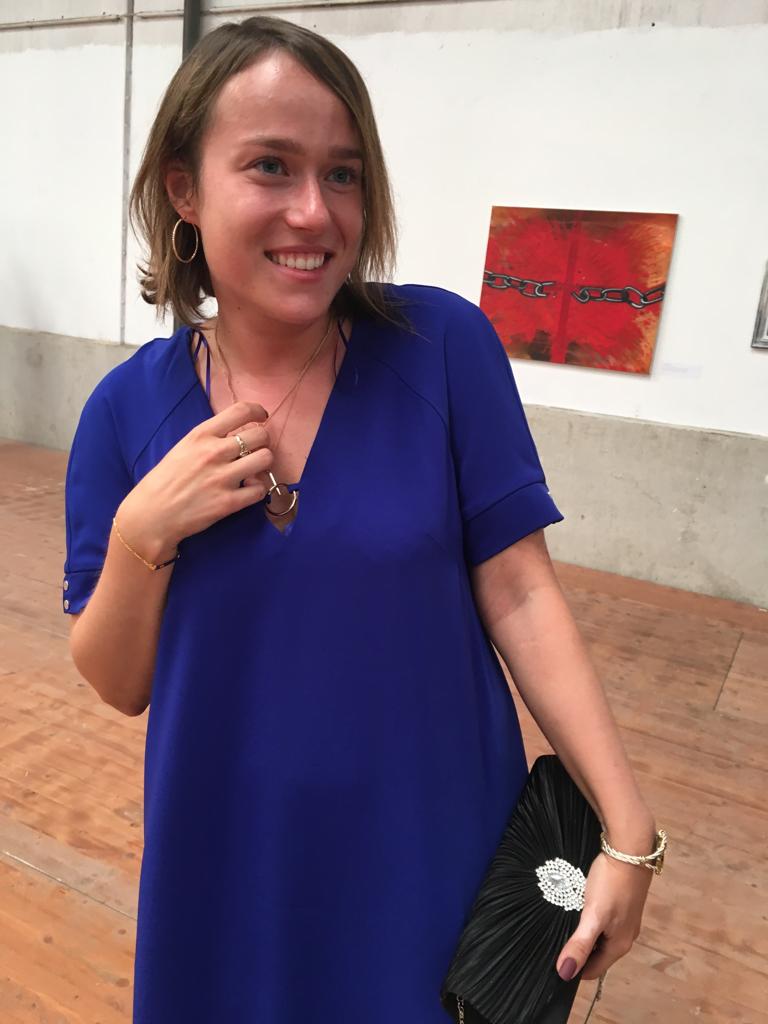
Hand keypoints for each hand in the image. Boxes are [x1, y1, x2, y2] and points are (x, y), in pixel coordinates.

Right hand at [116, 401, 273, 559]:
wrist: (151, 515)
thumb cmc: (166, 480)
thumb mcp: (184, 447)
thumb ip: (210, 438)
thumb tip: (238, 432)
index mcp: (201, 435)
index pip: (241, 411)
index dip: (258, 412)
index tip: (262, 418)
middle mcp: (213, 452)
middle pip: (260, 435)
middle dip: (263, 442)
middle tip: (256, 450)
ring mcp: (222, 477)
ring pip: (266, 459)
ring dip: (264, 464)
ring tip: (253, 470)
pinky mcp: (228, 502)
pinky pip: (260, 490)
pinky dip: (257, 490)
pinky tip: (247, 490)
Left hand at [555, 847, 653, 982]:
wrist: (630, 851)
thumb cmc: (611, 884)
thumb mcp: (593, 915)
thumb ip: (580, 944)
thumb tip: (565, 973)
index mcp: (619, 945)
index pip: (593, 970)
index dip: (574, 969)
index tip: (553, 961)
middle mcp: (625, 936)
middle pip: (597, 955)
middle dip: (578, 953)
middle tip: (554, 942)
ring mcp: (625, 919)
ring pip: (599, 938)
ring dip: (583, 936)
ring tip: (563, 926)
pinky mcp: (622, 903)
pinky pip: (603, 922)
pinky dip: (590, 921)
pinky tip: (578, 909)